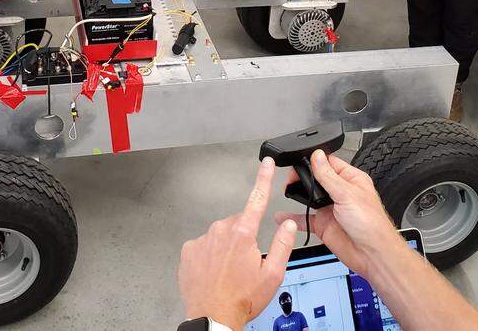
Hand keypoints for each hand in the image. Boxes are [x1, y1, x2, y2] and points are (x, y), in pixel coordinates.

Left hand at [179, 157, 297, 329]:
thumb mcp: (273, 274)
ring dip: (227, 248)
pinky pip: (204, 245)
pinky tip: (215, 272)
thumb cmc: (242, 299)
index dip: (264, 178)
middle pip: (239, 223)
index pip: (257, 198)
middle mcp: (221, 230)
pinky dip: (210, 255)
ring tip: (230, 272)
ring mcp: (203, 239)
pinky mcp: (189, 250)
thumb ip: (282, 244)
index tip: (267, 163)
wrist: (213, 316)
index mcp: (243, 233)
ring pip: (221, 235)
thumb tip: (288, 225)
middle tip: (247, 263)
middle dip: (245, 237)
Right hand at [273, 150, 402, 278]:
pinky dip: (293, 217)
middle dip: (303, 177)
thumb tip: (317, 156)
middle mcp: (341, 193)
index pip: (330, 163)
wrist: (372, 255)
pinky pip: (305, 219)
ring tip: (286, 190)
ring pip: (309, 197)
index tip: (300, 161)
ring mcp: (331, 209)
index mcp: (351, 180)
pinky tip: (283, 216)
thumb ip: (328, 176)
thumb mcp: (347, 194)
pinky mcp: (323, 225)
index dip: (315, 160)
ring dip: (298, 194)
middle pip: (317, 178)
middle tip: (290, 177)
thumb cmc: (371, 224)